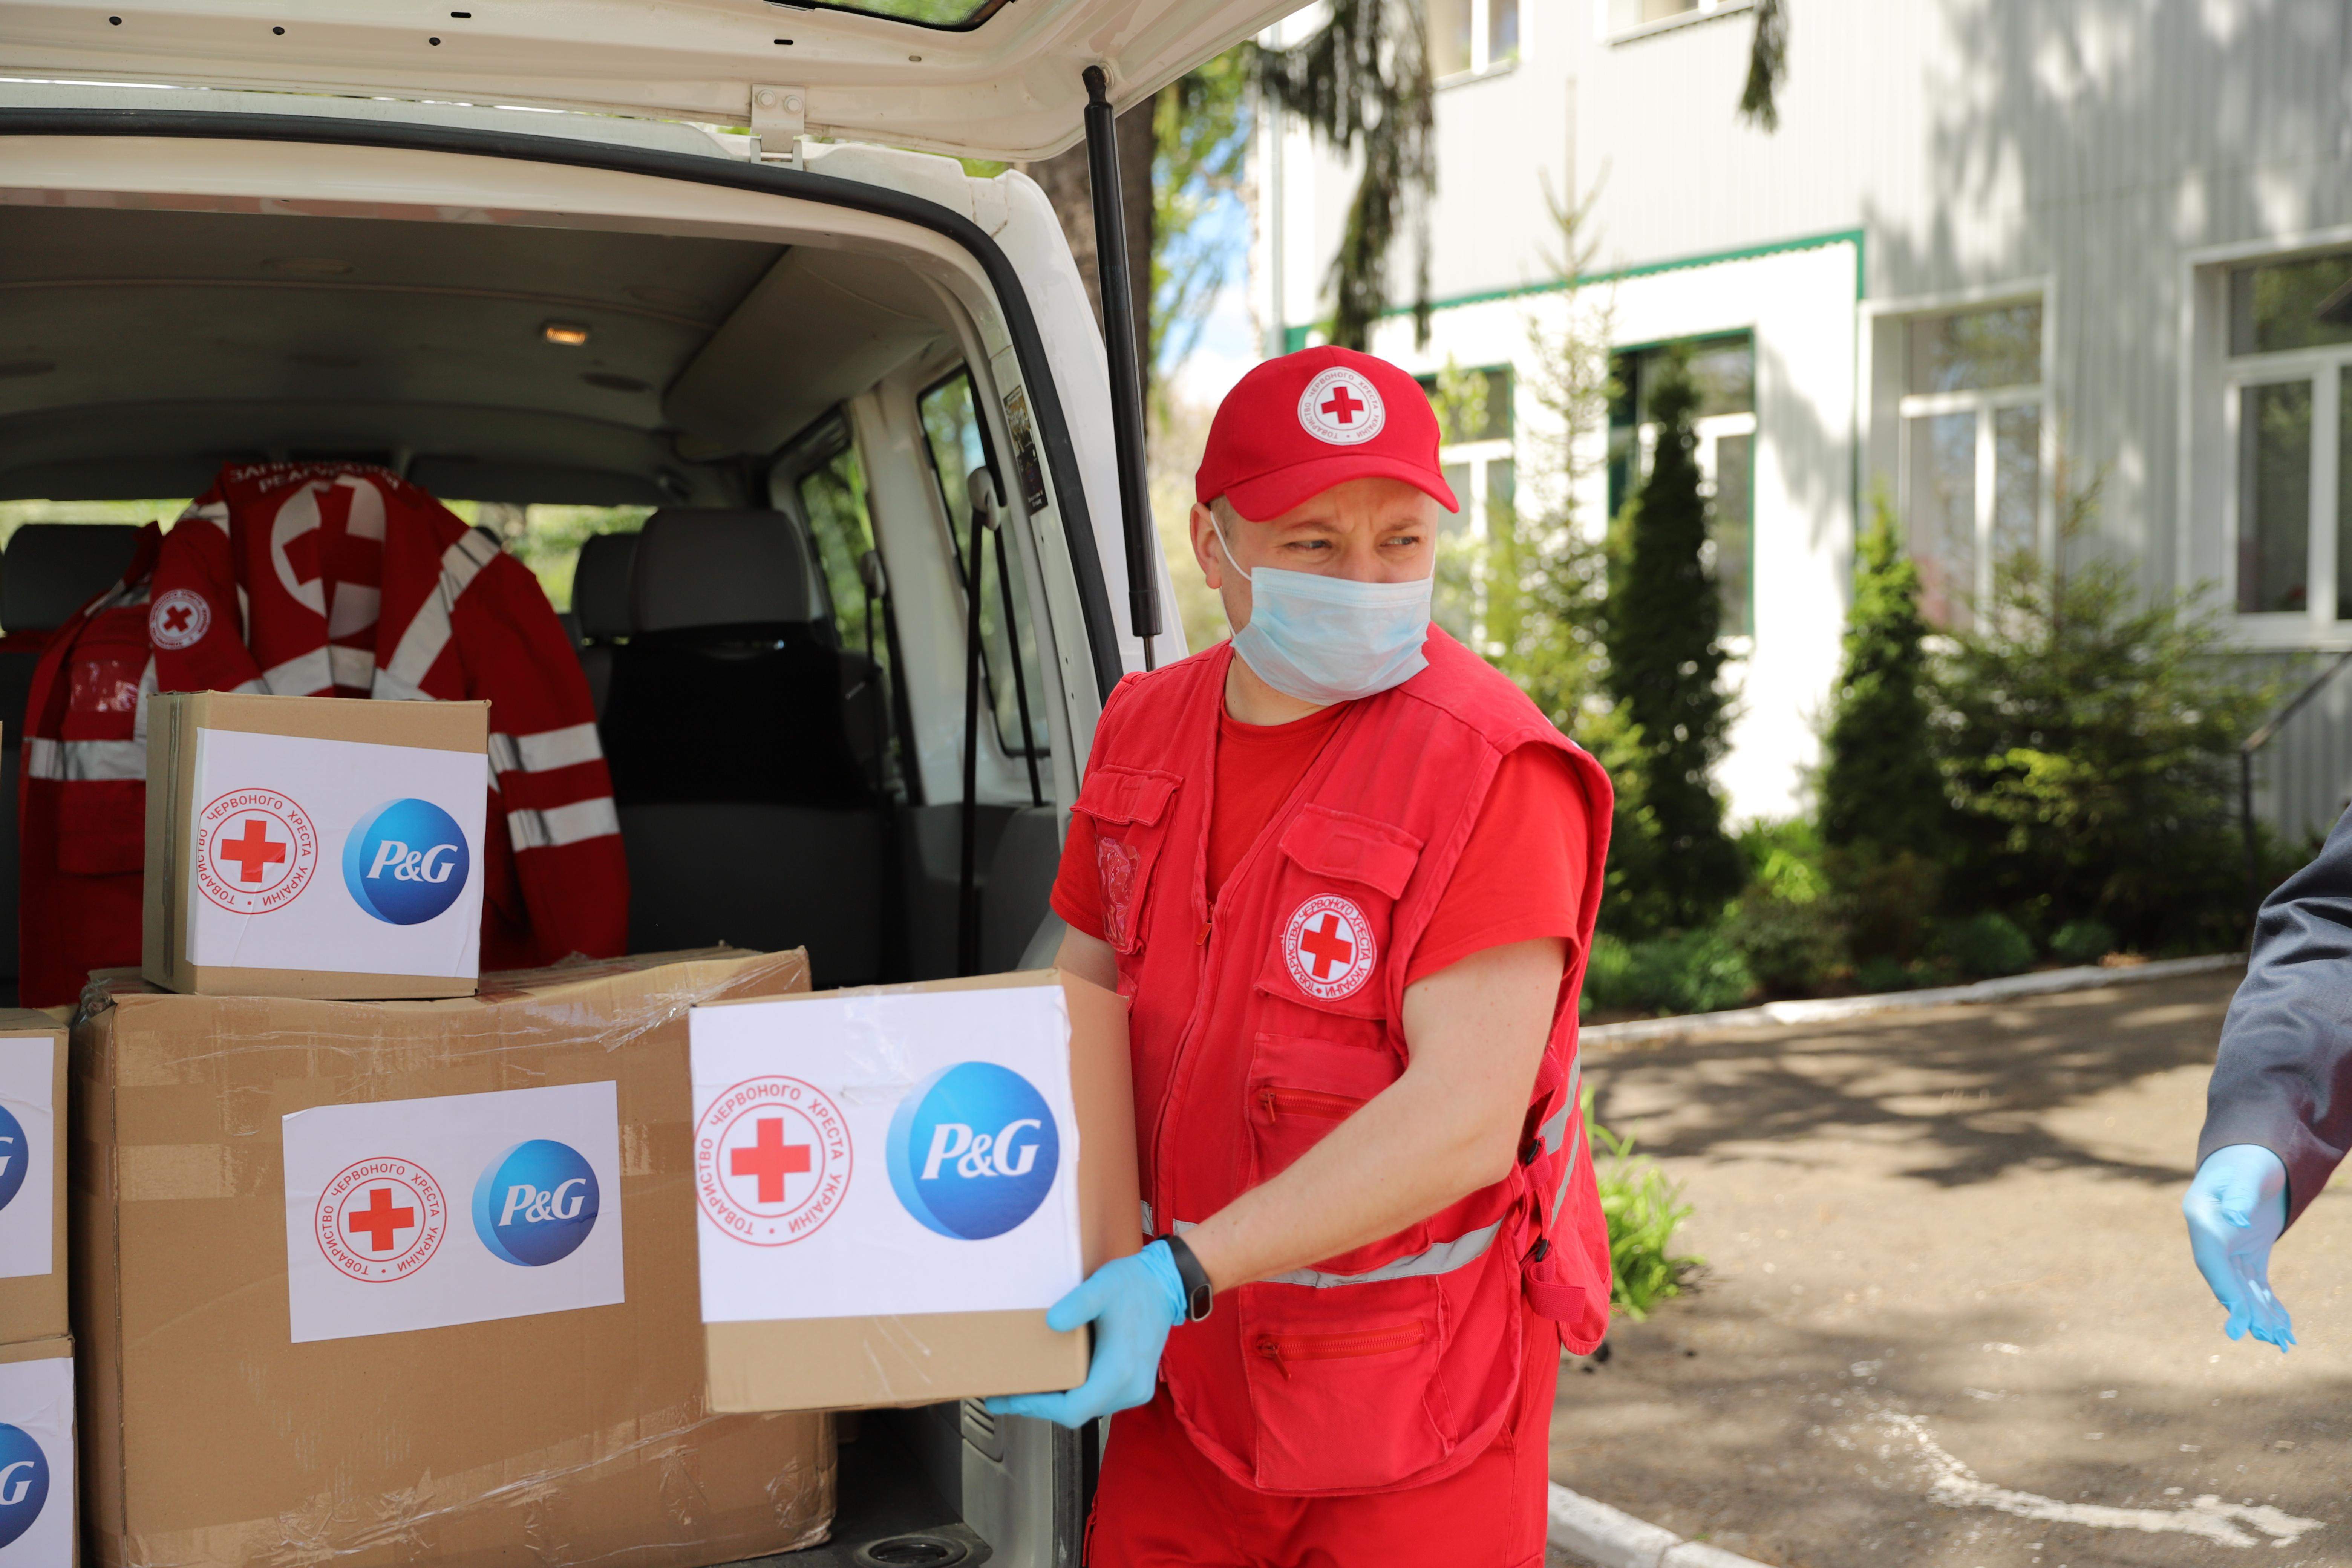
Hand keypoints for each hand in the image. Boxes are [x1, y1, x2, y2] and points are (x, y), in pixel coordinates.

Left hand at [983, 1241, 1186, 1428]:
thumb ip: (1078, 1304)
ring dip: (1057, 1401)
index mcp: (1120, 1372)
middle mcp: (1130, 1388)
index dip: (1038, 1408)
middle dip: (1040, 1405)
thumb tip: (1052, 1322)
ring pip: (1087, 1408)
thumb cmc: (1135, 1285)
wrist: (1166, 1284)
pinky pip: (1098, 1398)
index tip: (1010, 1399)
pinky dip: (1074, 1393)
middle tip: (1006, 1395)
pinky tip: (1054, 1379)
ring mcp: (1135, 1389)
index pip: (1073, 1409)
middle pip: (1077, 1412)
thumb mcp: (1103, 1287)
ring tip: (1025, 1388)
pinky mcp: (1134, 1383)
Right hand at [2183, 1144, 2294, 1350]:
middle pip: (2226, 1280)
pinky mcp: (2249, 1253)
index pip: (2210, 1259)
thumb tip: (2237, 1219)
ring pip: (2243, 1287)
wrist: (2250, 1156)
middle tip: (2264, 1337)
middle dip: (2245, 1310)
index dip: (2223, 1287)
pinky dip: (2270, 1305)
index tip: (2238, 1315)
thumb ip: (2238, 1193)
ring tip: (2281, 1341)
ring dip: (2260, 1314)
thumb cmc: (2247, 1159)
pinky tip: (2284, 1327)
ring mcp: (2231, 1247)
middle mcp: (2212, 1238)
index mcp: (2203, 1218)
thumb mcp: (2245, 1172)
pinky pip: (2257, 1284)